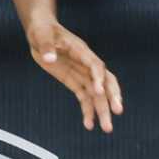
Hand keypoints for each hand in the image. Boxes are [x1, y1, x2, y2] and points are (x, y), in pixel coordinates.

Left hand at [25, 16, 122, 133]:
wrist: (41, 32)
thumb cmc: (43, 30)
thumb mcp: (41, 34)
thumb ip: (46, 46)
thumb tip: (49, 59)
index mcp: (81, 51)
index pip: (95, 65)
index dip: (98, 77)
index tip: (99, 91)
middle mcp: (86, 64)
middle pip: (105, 81)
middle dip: (112, 96)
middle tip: (117, 112)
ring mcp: (82, 73)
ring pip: (98, 94)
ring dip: (103, 110)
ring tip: (106, 128)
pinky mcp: (75, 81)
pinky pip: (85, 97)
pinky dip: (88, 111)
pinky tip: (89, 125)